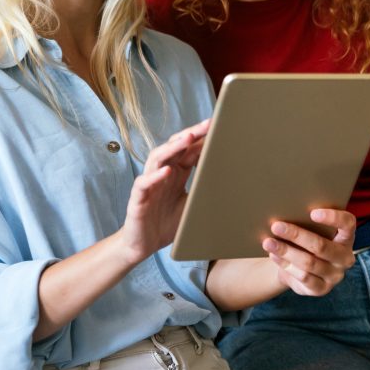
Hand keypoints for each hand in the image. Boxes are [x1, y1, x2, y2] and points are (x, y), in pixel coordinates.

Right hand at [118, 120, 209, 264]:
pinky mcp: (138, 198)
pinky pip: (144, 183)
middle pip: (175, 147)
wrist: (143, 245)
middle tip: (207, 124)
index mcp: (176, 173)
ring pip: (158, 158)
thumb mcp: (192, 204)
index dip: (201, 138)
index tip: (218, 127)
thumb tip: (232, 181)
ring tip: (188, 138)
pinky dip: (154, 176)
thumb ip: (204, 189)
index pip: (189, 150)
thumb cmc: (167, 223)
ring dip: (173, 148)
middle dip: (191, 134)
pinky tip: (166, 172)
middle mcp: (162, 174)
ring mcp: (149, 184)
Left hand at [262, 208, 355, 295]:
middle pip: (321, 245)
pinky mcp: (322, 289)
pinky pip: (302, 277)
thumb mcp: (311, 231)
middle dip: (296, 235)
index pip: (348, 224)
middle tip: (276, 226)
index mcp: (347, 237)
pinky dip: (285, 264)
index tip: (312, 213)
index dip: (333, 217)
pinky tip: (274, 256)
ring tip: (268, 242)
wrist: (300, 268)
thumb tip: (285, 213)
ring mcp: (335, 276)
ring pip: (309, 262)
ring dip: (286, 251)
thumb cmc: (306, 242)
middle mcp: (345, 257)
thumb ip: (306, 223)